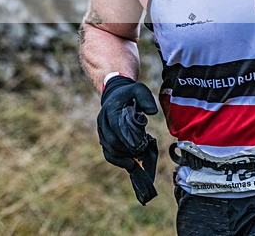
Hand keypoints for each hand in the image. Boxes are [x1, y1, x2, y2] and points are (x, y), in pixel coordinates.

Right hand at [97, 76, 158, 203]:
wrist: (116, 94)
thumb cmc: (129, 94)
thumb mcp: (139, 90)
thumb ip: (146, 98)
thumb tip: (152, 112)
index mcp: (109, 110)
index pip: (116, 128)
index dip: (127, 139)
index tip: (139, 146)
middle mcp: (102, 122)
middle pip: (111, 141)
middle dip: (126, 150)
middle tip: (140, 153)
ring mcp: (101, 131)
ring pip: (108, 149)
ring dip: (122, 156)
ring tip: (136, 160)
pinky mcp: (103, 138)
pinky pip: (107, 153)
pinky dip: (117, 160)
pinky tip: (129, 164)